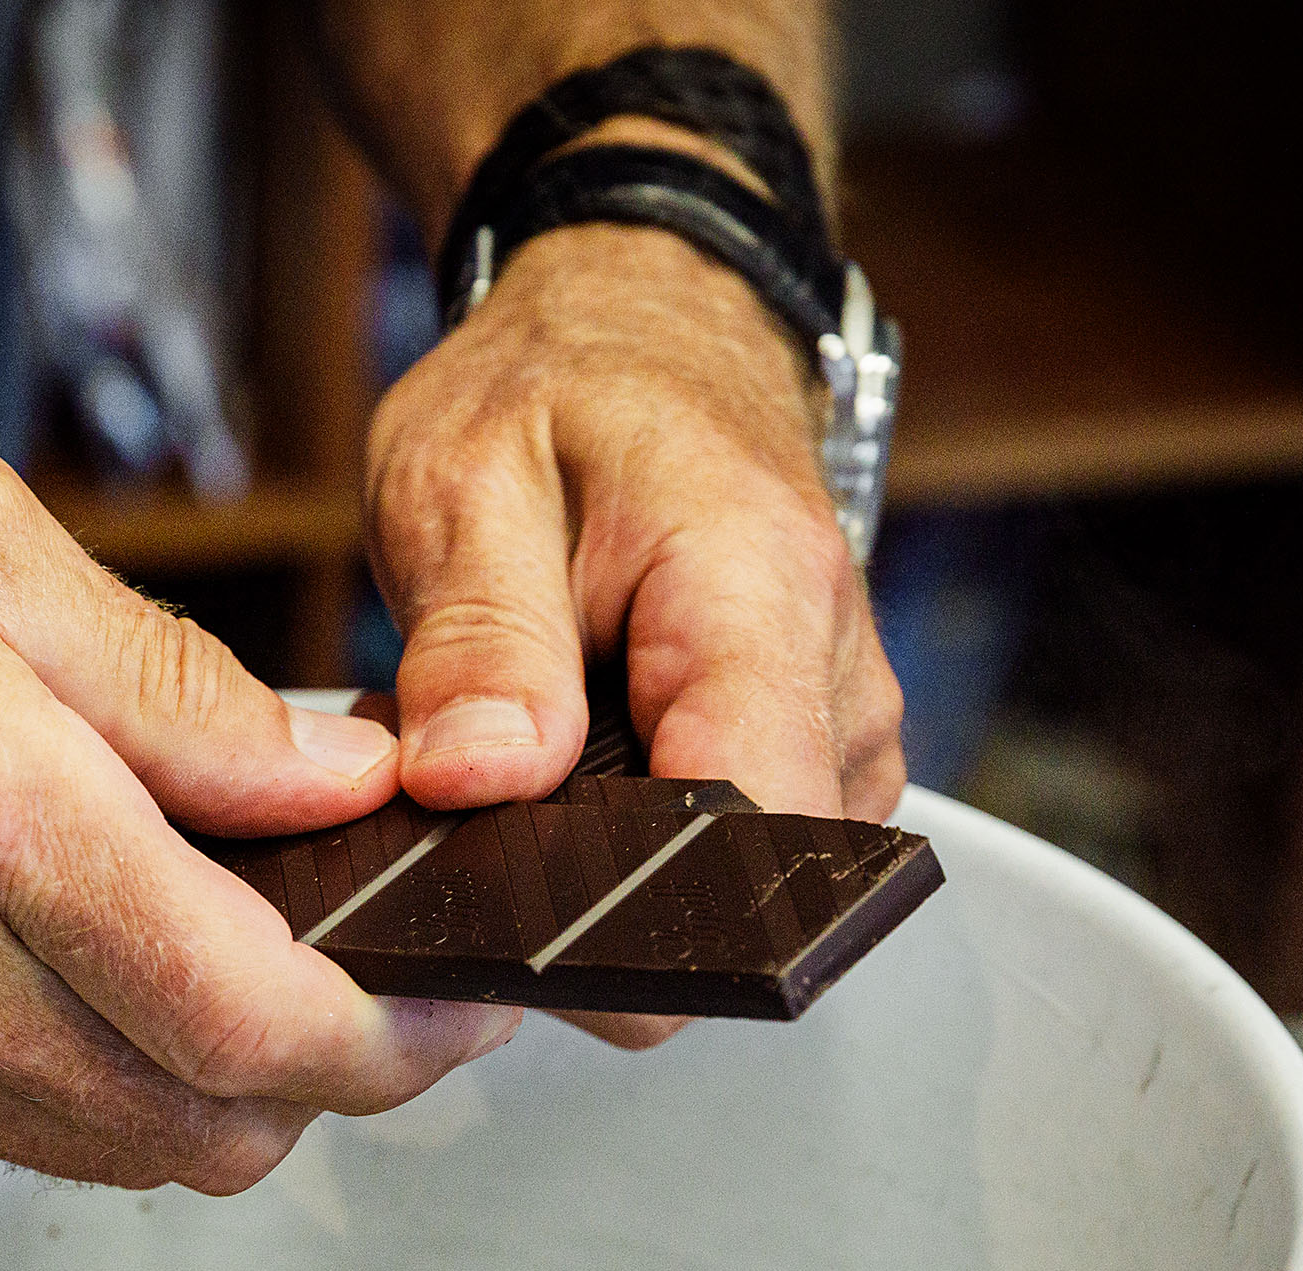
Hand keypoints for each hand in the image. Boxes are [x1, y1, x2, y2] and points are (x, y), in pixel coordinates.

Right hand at [0, 400, 518, 1192]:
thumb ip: (178, 692)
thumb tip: (343, 790)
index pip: (247, 1010)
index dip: (395, 1033)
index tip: (464, 996)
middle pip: (206, 1126)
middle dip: (338, 1080)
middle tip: (395, 987)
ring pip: (118, 1156)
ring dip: (223, 1091)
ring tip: (263, 971)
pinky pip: (9, 1134)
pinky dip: (99, 1086)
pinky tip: (110, 980)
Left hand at [363, 222, 906, 1043]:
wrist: (647, 332)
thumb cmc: (556, 392)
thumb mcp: (462, 481)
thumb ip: (478, 640)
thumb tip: (475, 782)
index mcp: (757, 597)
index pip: (750, 831)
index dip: (630, 907)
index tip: (513, 900)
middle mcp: (835, 679)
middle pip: (736, 881)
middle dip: (587, 877)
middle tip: (478, 784)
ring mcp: (840, 728)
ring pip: (725, 878)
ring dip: (601, 847)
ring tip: (523, 743)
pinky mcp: (819, 757)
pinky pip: (728, 844)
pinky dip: (632, 824)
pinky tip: (574, 756)